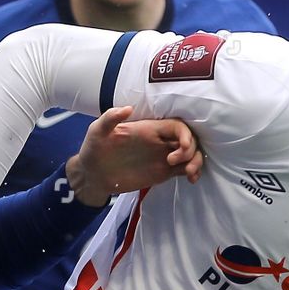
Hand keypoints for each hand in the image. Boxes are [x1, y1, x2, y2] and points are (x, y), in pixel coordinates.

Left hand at [64, 105, 203, 207]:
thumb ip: (110, 118)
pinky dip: (192, 173)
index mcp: (149, 129)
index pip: (177, 126)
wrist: (92, 175)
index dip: (185, 134)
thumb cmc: (94, 149)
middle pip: (189, 139)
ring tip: (188, 173)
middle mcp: (159, 142)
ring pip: (190, 155)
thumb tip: (128, 108)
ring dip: (196, 162)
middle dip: (191, 149)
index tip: (180, 147)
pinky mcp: (162, 173)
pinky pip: (183, 170)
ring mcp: (162, 157)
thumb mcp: (97, 130)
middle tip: (176, 163)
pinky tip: (191, 180)